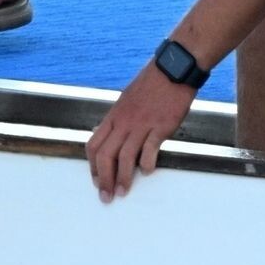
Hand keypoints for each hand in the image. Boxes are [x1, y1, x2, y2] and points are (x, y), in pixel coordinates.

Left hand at [86, 61, 194, 201]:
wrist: (172, 69)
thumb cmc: (151, 84)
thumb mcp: (127, 99)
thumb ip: (120, 119)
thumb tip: (111, 137)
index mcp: (114, 115)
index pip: (94, 144)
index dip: (92, 166)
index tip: (96, 181)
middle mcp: (124, 121)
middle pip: (105, 154)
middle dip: (103, 179)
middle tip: (106, 196)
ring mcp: (142, 123)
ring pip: (125, 156)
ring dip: (123, 178)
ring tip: (123, 192)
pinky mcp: (160, 125)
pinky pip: (150, 149)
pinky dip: (147, 163)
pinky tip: (148, 171)